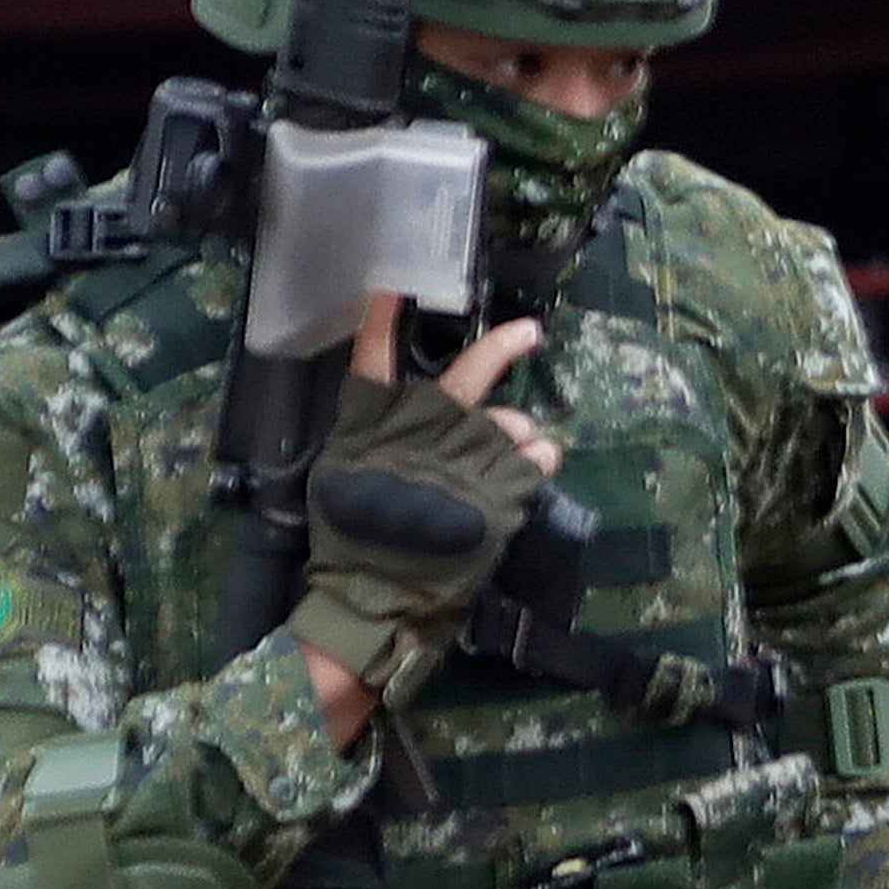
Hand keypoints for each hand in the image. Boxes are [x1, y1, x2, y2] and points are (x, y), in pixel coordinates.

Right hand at [292, 320, 552, 712]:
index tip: (393, 286)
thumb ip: (377, 433)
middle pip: (468, 376)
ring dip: (522, 432)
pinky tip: (536, 466)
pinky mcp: (495, 496)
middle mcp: (420, 433)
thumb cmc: (353, 543)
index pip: (372, 358)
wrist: (371, 601)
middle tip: (532, 332)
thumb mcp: (347, 475)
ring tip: (522, 449)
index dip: (382, 320)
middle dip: (504, 347)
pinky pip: (536, 461)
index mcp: (372, 425)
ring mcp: (462, 463)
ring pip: (514, 422)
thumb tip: (422, 406)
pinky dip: (541, 460)